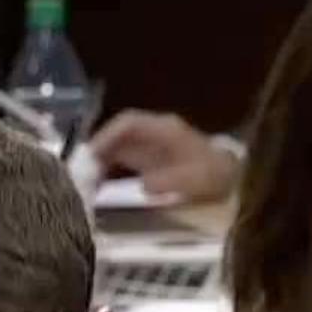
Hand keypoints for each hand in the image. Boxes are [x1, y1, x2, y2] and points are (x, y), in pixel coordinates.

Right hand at [88, 110, 239, 202]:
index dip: (107, 135)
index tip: (90, 155)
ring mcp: (152, 147)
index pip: (128, 123)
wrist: (233, 180)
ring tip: (84, 182)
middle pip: (118, 135)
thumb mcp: (196, 179)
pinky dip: (109, 171)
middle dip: (97, 151)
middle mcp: (154, 134)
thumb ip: (170, 181)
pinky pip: (123, 161)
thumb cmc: (215, 176)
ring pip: (118, 148)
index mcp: (164, 130)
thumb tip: (145, 186)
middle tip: (79, 174)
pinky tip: (98, 187)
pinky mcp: (151, 162)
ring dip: (101, 163)